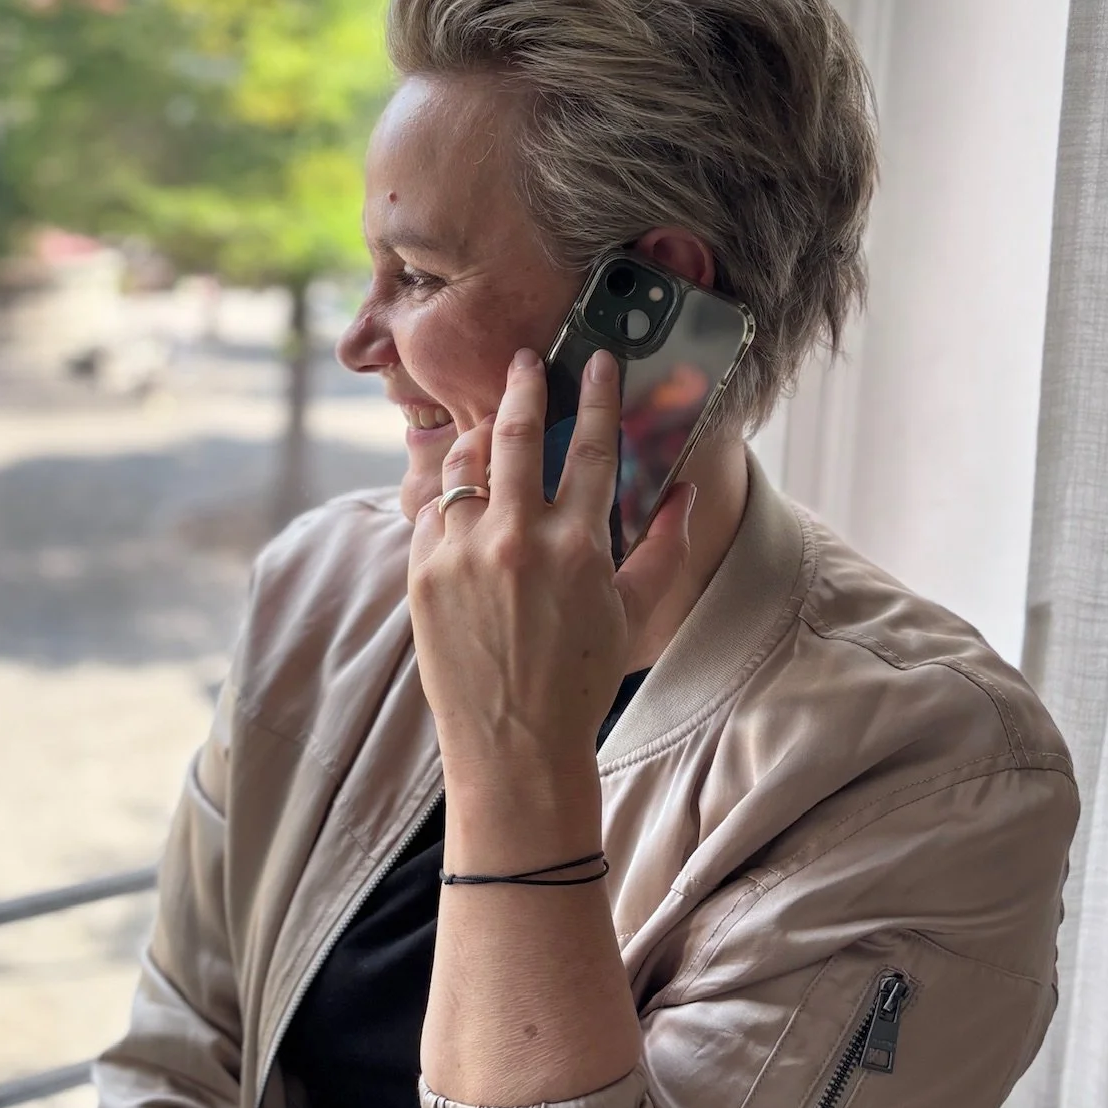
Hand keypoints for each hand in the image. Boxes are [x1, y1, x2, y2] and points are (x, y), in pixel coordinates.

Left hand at [409, 346, 693, 785]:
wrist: (512, 746)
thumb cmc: (579, 681)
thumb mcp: (634, 614)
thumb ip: (664, 547)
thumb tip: (686, 492)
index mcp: (576, 546)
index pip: (591, 447)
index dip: (597, 397)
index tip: (597, 362)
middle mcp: (516, 540)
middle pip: (515, 434)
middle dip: (522, 387)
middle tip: (524, 362)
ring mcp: (461, 555)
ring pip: (462, 466)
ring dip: (474, 440)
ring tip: (484, 432)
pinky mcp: (422, 575)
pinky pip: (430, 512)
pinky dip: (445, 499)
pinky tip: (457, 500)